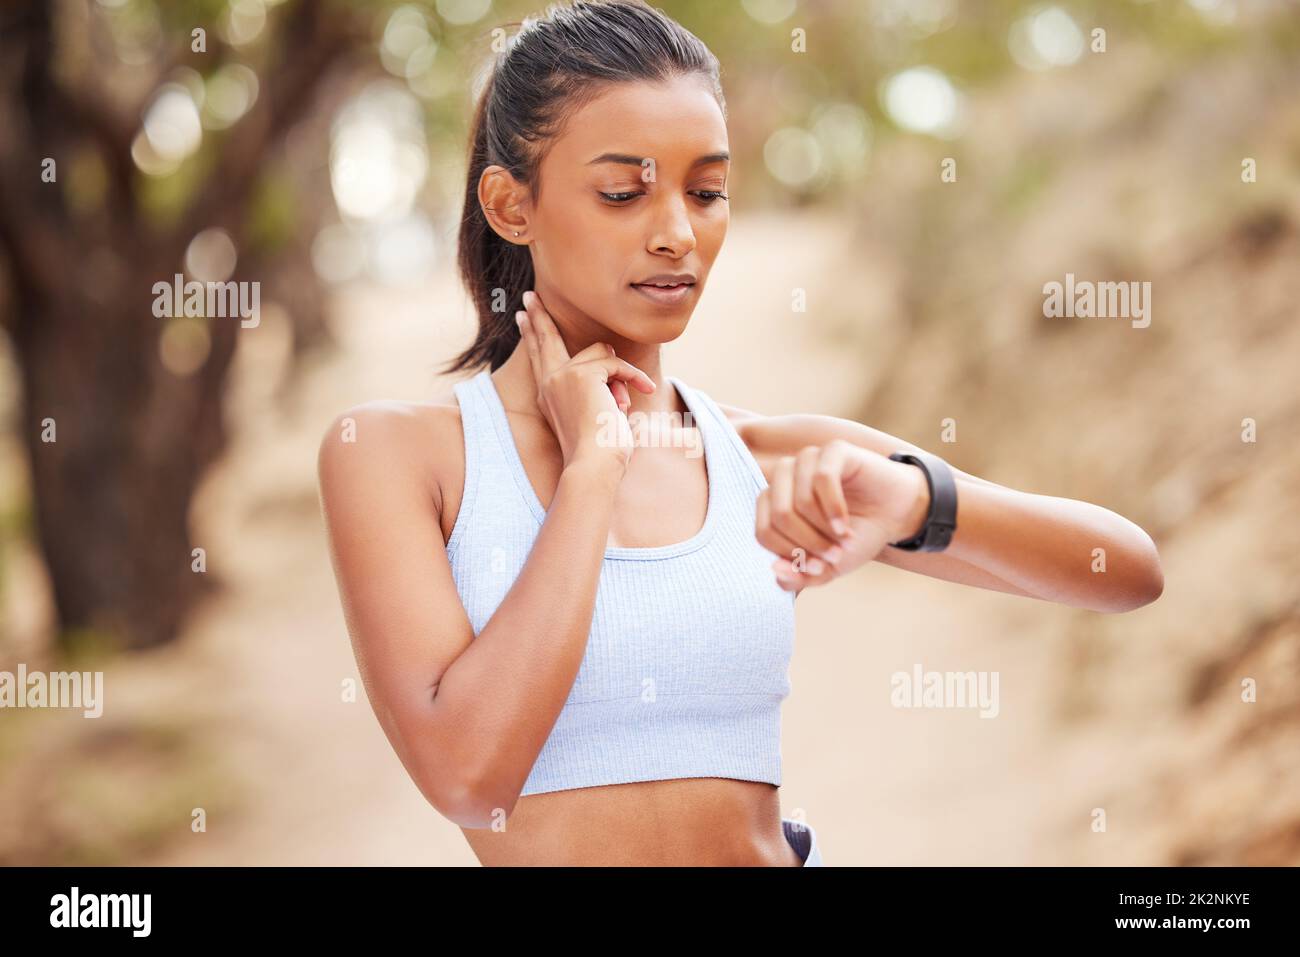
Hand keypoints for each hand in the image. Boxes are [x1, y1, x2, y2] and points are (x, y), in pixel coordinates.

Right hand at [516, 289, 656, 473]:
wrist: (593, 464)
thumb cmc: (600, 449)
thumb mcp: (594, 412)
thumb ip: (594, 387)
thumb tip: (607, 357)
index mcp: (548, 394)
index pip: (539, 357)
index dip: (532, 335)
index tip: (523, 316)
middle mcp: (550, 383)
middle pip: (546, 339)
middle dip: (540, 316)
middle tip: (531, 296)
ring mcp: (563, 376)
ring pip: (600, 352)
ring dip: (619, 374)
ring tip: (620, 404)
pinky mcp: (583, 375)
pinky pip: (616, 364)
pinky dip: (633, 377)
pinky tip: (643, 391)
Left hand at [756, 440, 930, 591]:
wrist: (896, 515)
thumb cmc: (856, 537)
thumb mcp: (827, 568)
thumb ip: (798, 577)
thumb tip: (775, 570)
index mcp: (773, 502)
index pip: (763, 532)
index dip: (789, 555)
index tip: (819, 568)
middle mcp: (784, 477)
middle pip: (779, 515)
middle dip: (808, 543)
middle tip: (835, 556)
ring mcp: (808, 460)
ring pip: (800, 499)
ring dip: (824, 529)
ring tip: (844, 540)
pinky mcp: (834, 450)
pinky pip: (823, 479)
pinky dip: (834, 509)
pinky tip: (845, 525)